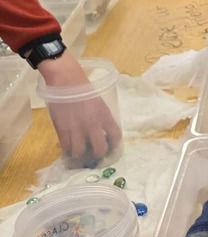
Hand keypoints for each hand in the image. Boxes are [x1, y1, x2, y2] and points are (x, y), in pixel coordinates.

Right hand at [38, 51, 121, 167]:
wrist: (66, 80)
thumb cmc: (84, 89)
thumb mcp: (99, 104)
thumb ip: (101, 119)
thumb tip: (101, 133)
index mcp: (106, 116)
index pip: (116, 137)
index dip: (114, 146)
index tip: (110, 148)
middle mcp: (94, 125)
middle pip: (100, 149)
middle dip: (98, 155)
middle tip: (94, 155)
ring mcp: (77, 129)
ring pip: (81, 152)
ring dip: (81, 156)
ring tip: (80, 155)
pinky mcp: (63, 129)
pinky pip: (66, 148)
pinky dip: (68, 152)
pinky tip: (69, 151)